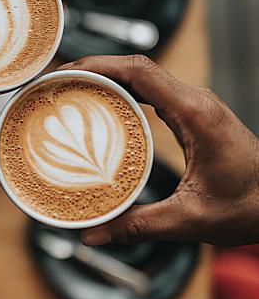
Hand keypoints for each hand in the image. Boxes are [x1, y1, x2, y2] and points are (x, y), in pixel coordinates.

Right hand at [60, 55, 258, 246]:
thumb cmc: (250, 205)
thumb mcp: (189, 218)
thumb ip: (138, 225)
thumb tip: (93, 233)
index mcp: (195, 113)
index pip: (139, 71)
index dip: (98, 65)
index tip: (66, 72)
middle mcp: (194, 101)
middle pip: (135, 66)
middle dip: (92, 68)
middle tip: (58, 82)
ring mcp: (193, 105)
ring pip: (142, 76)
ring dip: (106, 76)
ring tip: (71, 89)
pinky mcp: (190, 115)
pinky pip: (150, 91)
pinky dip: (121, 90)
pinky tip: (101, 106)